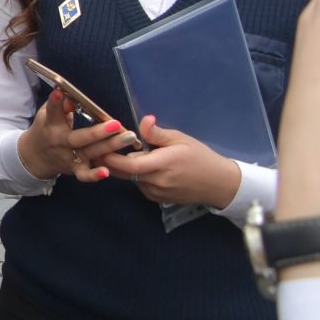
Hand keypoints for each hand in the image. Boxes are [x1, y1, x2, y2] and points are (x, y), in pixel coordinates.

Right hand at [14, 89, 137, 182]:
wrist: (35, 156)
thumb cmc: (47, 129)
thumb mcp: (47, 114)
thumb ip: (60, 106)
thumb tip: (73, 97)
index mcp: (51, 123)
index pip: (52, 111)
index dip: (55, 102)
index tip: (60, 92)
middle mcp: (60, 141)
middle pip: (79, 137)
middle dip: (98, 132)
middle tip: (116, 124)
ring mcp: (68, 157)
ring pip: (90, 152)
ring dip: (109, 147)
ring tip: (128, 138)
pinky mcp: (74, 169)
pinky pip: (84, 174)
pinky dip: (94, 175)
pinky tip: (107, 172)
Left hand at [100, 116, 241, 207]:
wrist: (219, 184)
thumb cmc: (200, 157)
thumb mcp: (181, 139)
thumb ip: (158, 133)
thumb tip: (144, 120)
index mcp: (162, 164)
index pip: (129, 164)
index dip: (111, 156)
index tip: (100, 146)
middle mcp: (157, 182)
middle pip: (124, 173)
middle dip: (110, 161)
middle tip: (100, 147)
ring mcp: (157, 193)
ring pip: (130, 179)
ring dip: (124, 167)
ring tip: (125, 153)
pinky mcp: (158, 199)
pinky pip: (139, 186)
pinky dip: (136, 176)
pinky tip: (143, 166)